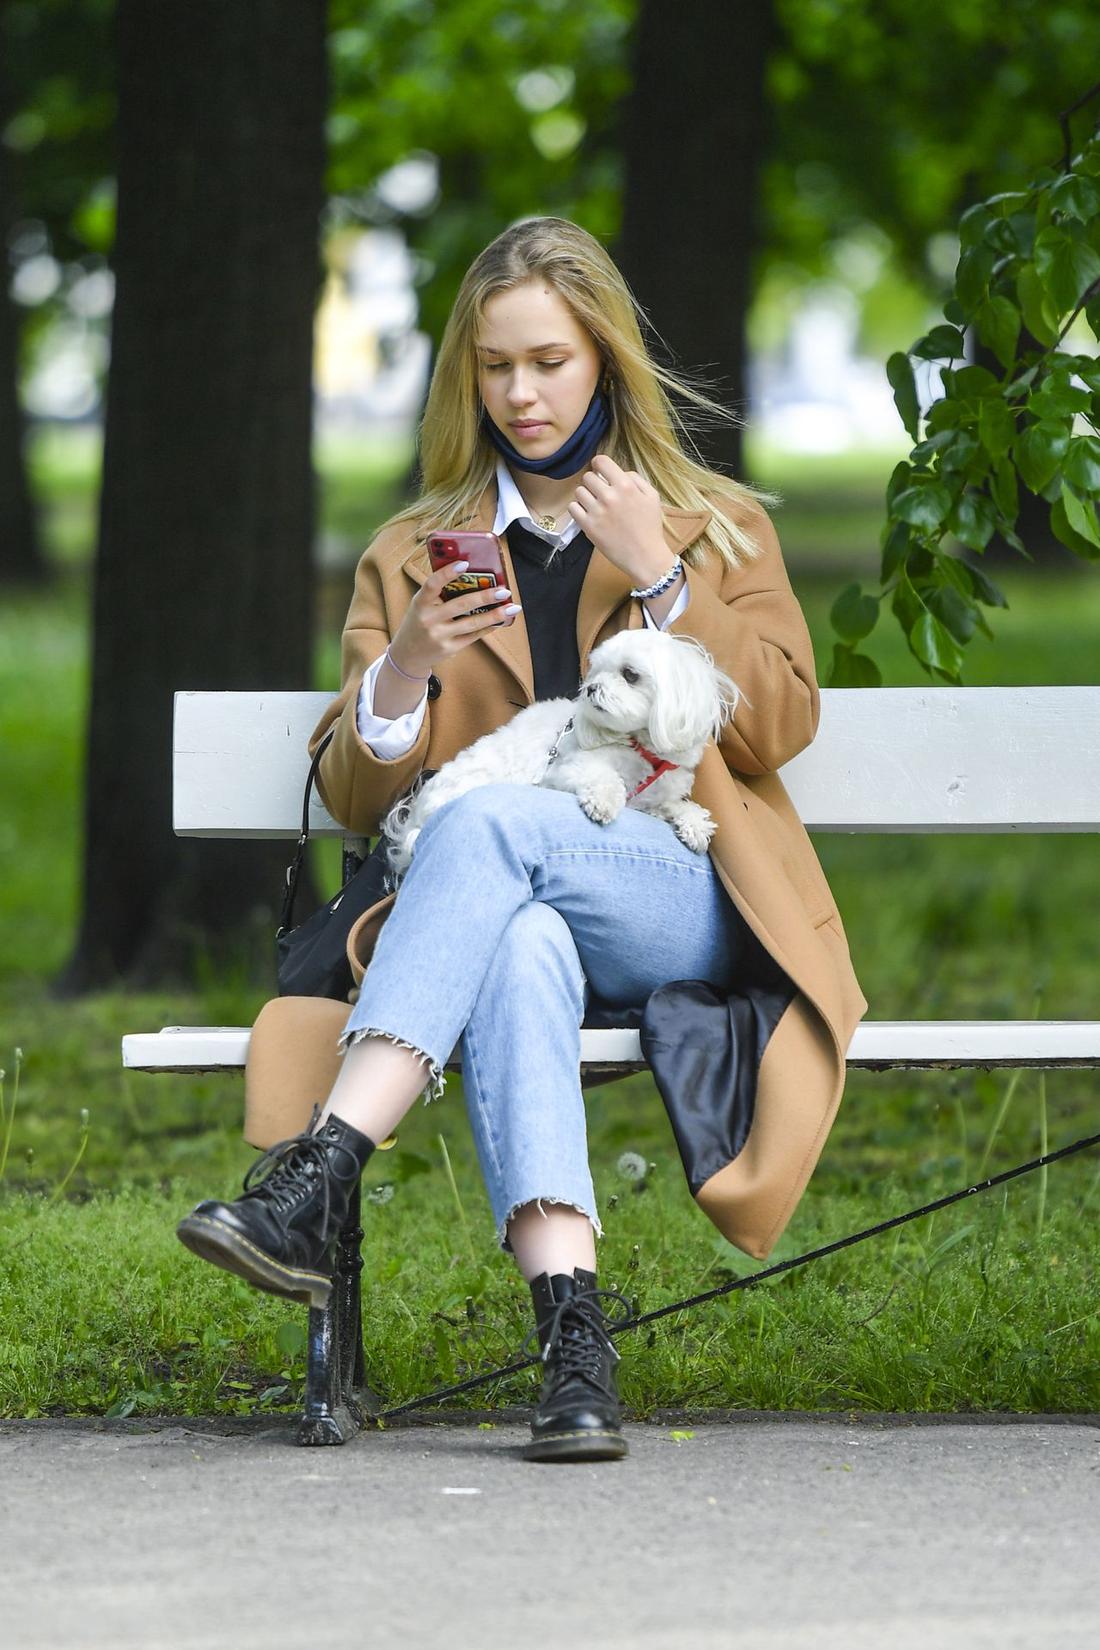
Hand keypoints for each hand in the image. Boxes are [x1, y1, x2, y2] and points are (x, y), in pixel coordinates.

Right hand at [389, 560, 519, 676]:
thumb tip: (469, 575)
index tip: (465, 563)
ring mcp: (439, 636)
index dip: (448, 573)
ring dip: (494, 615)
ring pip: (472, 623)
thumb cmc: (418, 622)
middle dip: (485, 596)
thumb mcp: (421, 605)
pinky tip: (500, 620)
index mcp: (420, 603)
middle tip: (503, 590)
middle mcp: (429, 620)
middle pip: (461, 605)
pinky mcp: (450, 649)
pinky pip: (473, 636)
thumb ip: (438, 592)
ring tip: (512, 607)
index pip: (432, 584)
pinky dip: (488, 627)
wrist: (407, 655)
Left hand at [568, 455, 672, 582]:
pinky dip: (578, 509)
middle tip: (601, 493)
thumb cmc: (650, 527)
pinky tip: (589, 514)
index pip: (601, 461)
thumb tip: (619, 472)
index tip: (600, 471)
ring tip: (595, 505)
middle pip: (587, 477)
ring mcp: (597, 512)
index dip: (599, 465)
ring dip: (586, 496)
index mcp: (625, 486)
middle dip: (594, 483)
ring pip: (579, 492)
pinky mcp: (588, 527)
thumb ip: (636, 478)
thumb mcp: (652, 496)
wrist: (645, 556)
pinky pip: (573, 508)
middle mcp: (609, 496)